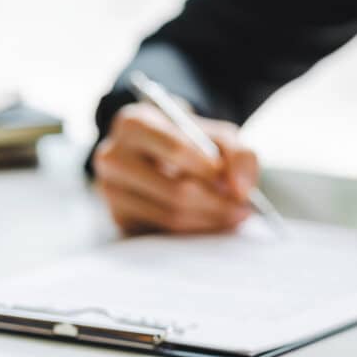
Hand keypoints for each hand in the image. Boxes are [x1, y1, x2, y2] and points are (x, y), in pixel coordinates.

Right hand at [93, 103, 259, 234]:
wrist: (157, 152)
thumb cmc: (189, 141)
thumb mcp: (217, 135)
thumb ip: (239, 155)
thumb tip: (241, 190)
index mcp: (133, 124)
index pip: (176, 150)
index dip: (211, 171)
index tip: (236, 184)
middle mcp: (112, 156)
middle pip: (176, 190)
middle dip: (218, 203)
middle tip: (244, 207)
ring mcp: (111, 190)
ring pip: (171, 216)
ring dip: (211, 220)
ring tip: (235, 214)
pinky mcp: (119, 218)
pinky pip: (164, 232)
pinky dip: (196, 230)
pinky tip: (213, 220)